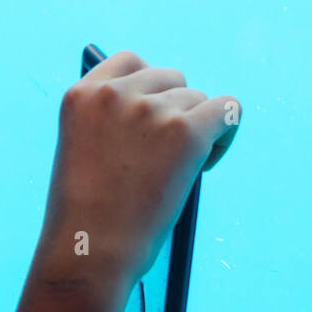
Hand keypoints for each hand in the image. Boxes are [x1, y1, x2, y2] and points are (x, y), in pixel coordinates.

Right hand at [37, 50, 240, 285]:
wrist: (91, 249)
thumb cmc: (87, 217)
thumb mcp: (84, 152)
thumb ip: (112, 121)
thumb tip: (165, 104)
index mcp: (82, 95)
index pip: (131, 62)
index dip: (151, 91)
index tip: (151, 124)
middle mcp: (115, 93)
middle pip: (172, 79)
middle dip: (177, 112)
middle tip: (168, 157)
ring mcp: (151, 110)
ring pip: (199, 99)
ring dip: (200, 131)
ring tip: (181, 171)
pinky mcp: (185, 131)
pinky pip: (229, 110)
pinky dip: (227, 134)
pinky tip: (208, 163)